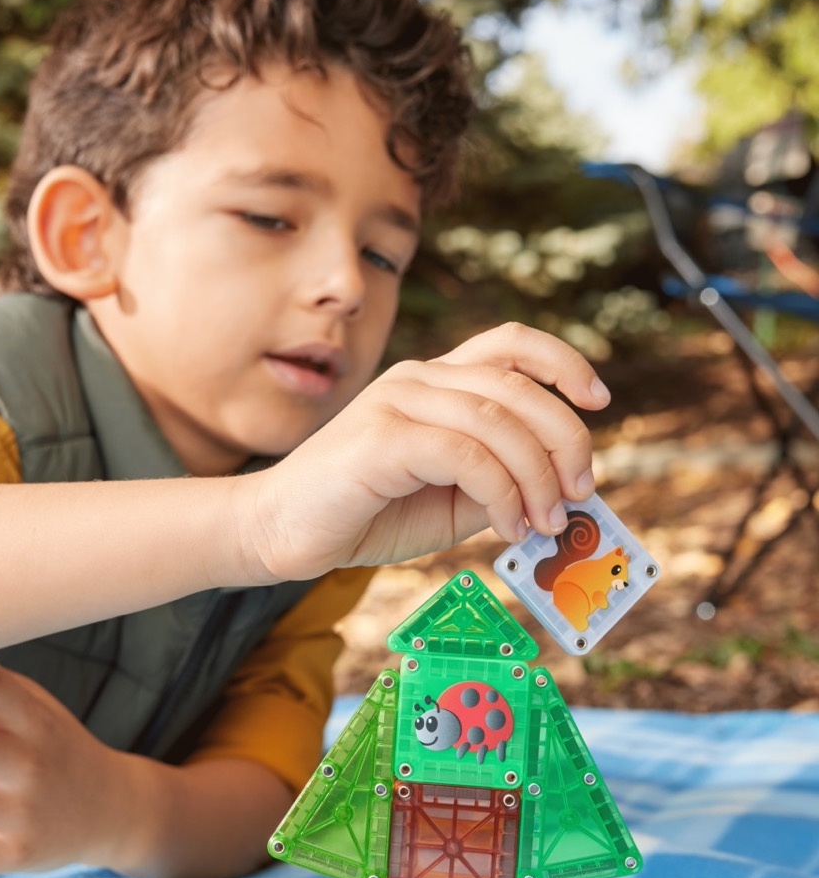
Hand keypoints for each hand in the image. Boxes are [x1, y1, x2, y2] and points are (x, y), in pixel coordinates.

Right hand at [244, 322, 609, 580]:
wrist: (280, 532)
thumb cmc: (360, 514)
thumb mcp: (448, 500)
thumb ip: (498, 484)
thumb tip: (562, 493)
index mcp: (433, 383)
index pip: (510, 345)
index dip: (563, 363)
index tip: (597, 402)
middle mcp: (417, 379)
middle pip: (518, 387)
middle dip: (565, 440)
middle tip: (579, 493)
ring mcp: (397, 402)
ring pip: (498, 422)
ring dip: (537, 478)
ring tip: (544, 523)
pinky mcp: (382, 438)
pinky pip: (467, 455)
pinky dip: (503, 494)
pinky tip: (509, 527)